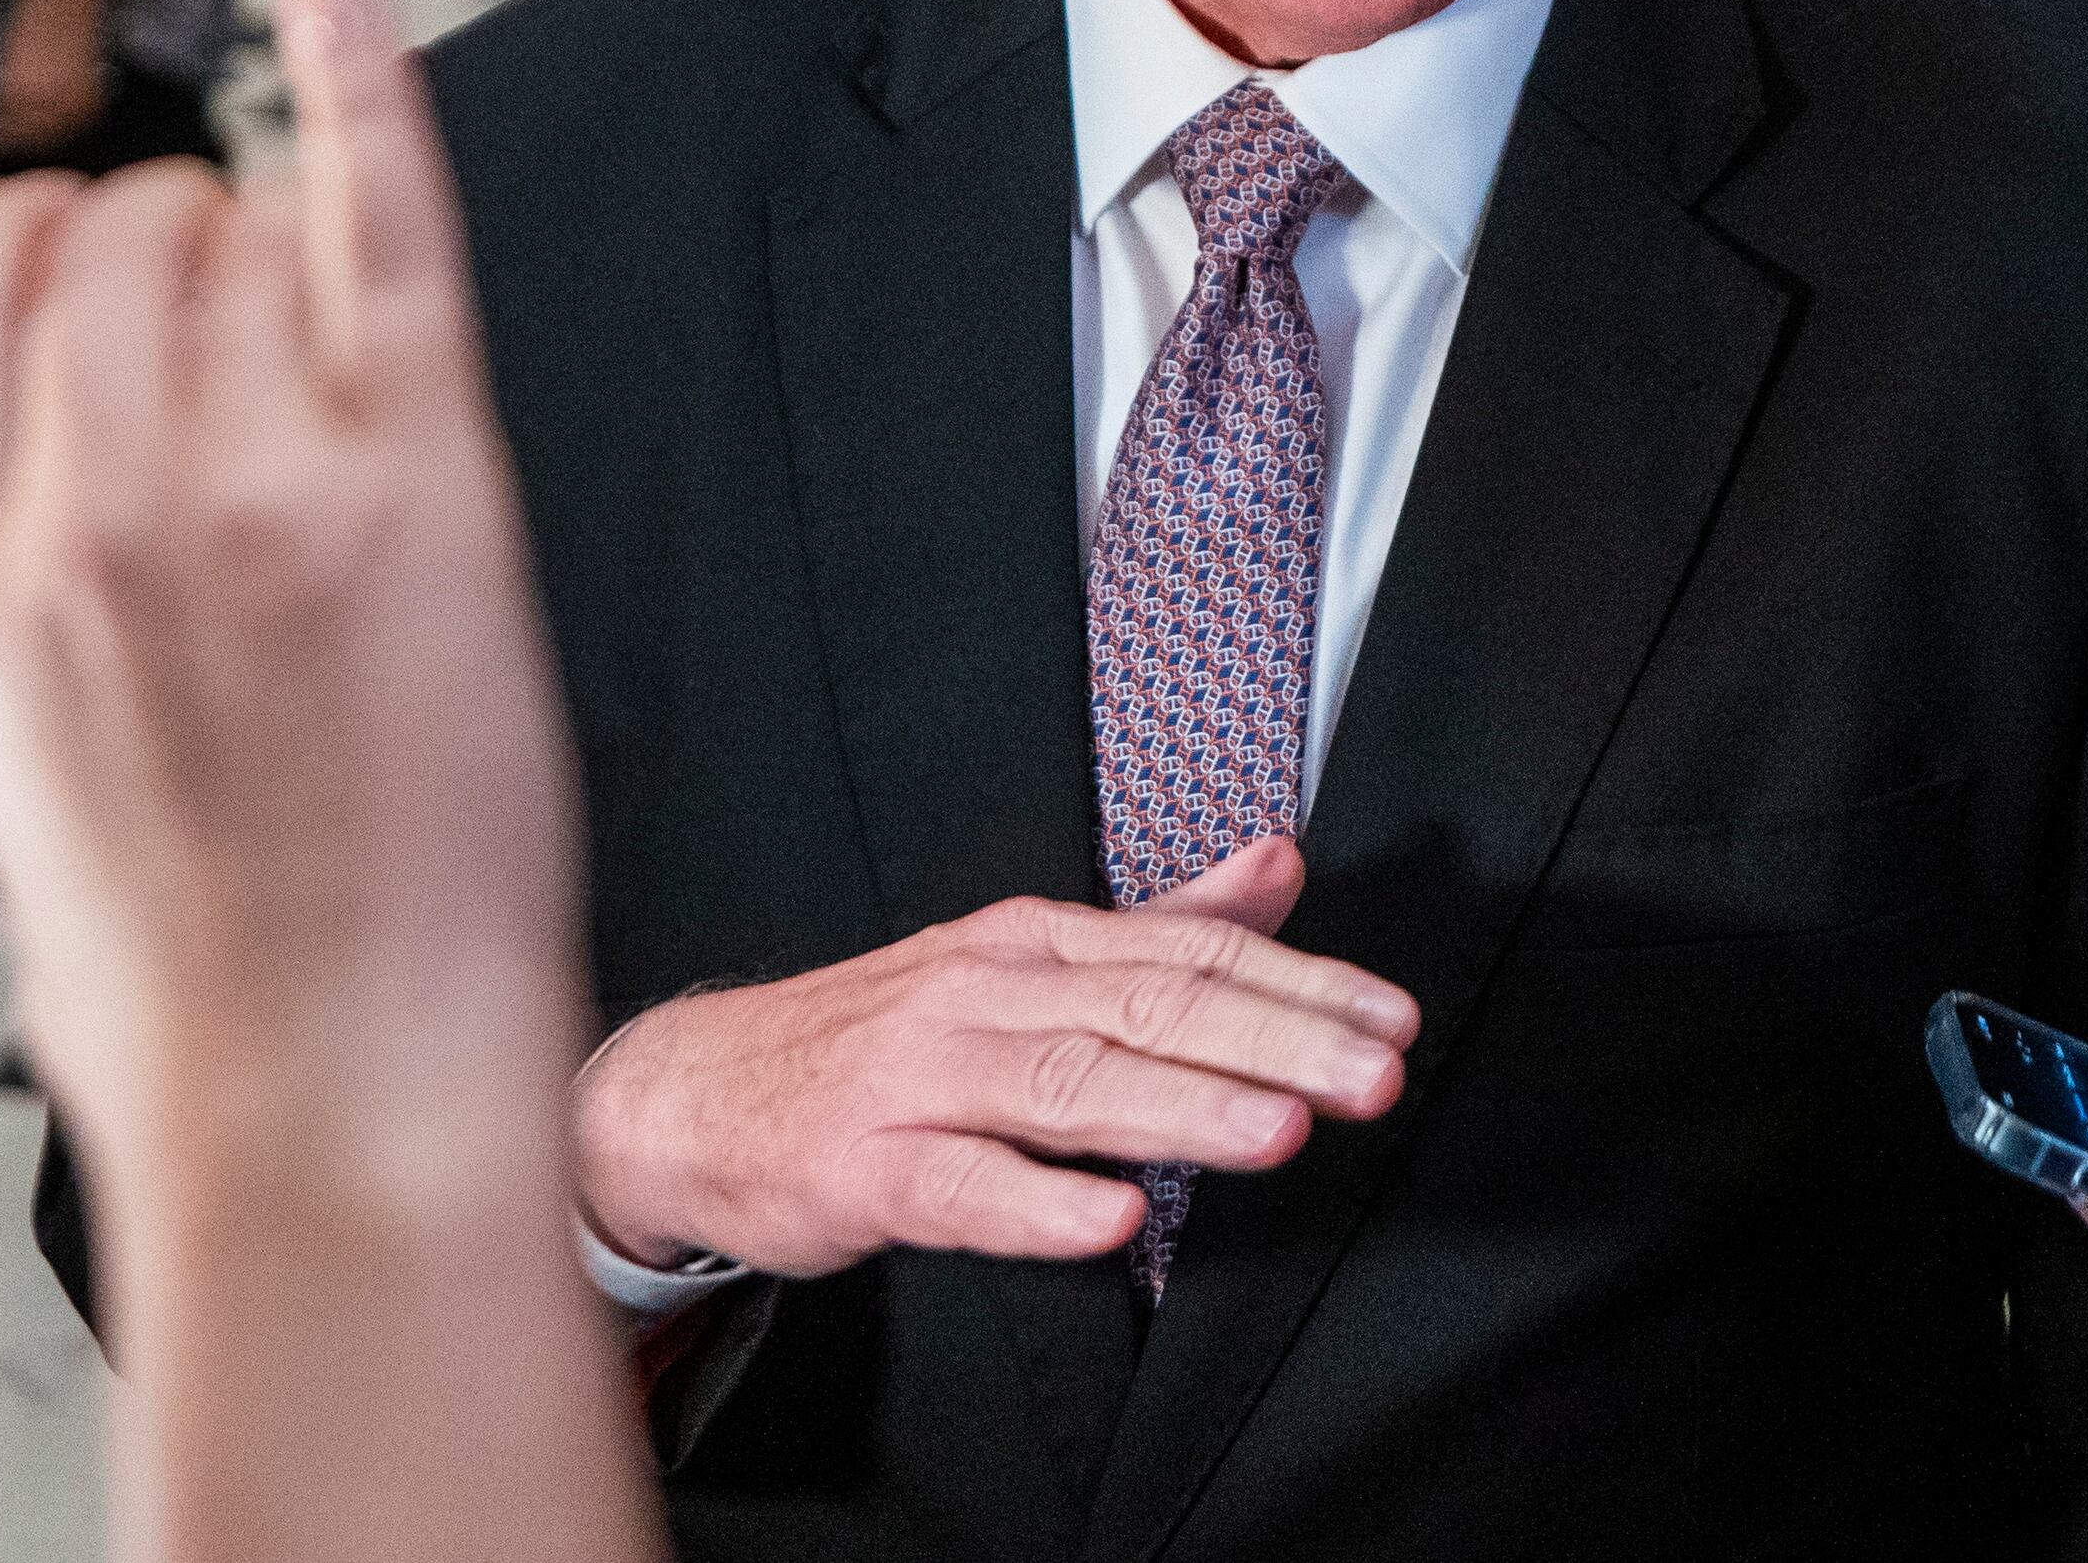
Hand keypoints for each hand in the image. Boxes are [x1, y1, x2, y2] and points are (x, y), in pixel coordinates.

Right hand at [0, 0, 585, 1174]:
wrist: (322, 1101)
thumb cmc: (190, 985)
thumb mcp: (10, 776)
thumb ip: (2, 600)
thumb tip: (8, 486)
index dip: (32, 245)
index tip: (95, 256)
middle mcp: (82, 499)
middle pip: (112, 232)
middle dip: (185, 249)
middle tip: (260, 348)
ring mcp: (248, 476)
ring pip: (236, 224)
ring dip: (279, 245)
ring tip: (328, 365)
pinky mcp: (414, 481)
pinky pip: (379, 213)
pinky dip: (359, 78)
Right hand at [568, 833, 1417, 1279]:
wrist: (694, 1094)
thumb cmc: (883, 1035)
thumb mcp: (1022, 961)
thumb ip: (1158, 923)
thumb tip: (1280, 865)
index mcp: (1033, 941)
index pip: (1191, 951)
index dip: (1299, 983)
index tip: (1392, 1018)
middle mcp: (986, 992)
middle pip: (1151, 1009)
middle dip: (1276, 1041)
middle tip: (1375, 1074)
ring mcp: (924, 1080)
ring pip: (1071, 1086)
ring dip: (1183, 1108)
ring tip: (1279, 1131)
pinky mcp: (868, 1168)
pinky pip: (964, 1188)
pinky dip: (1040, 1204)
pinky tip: (1113, 1222)